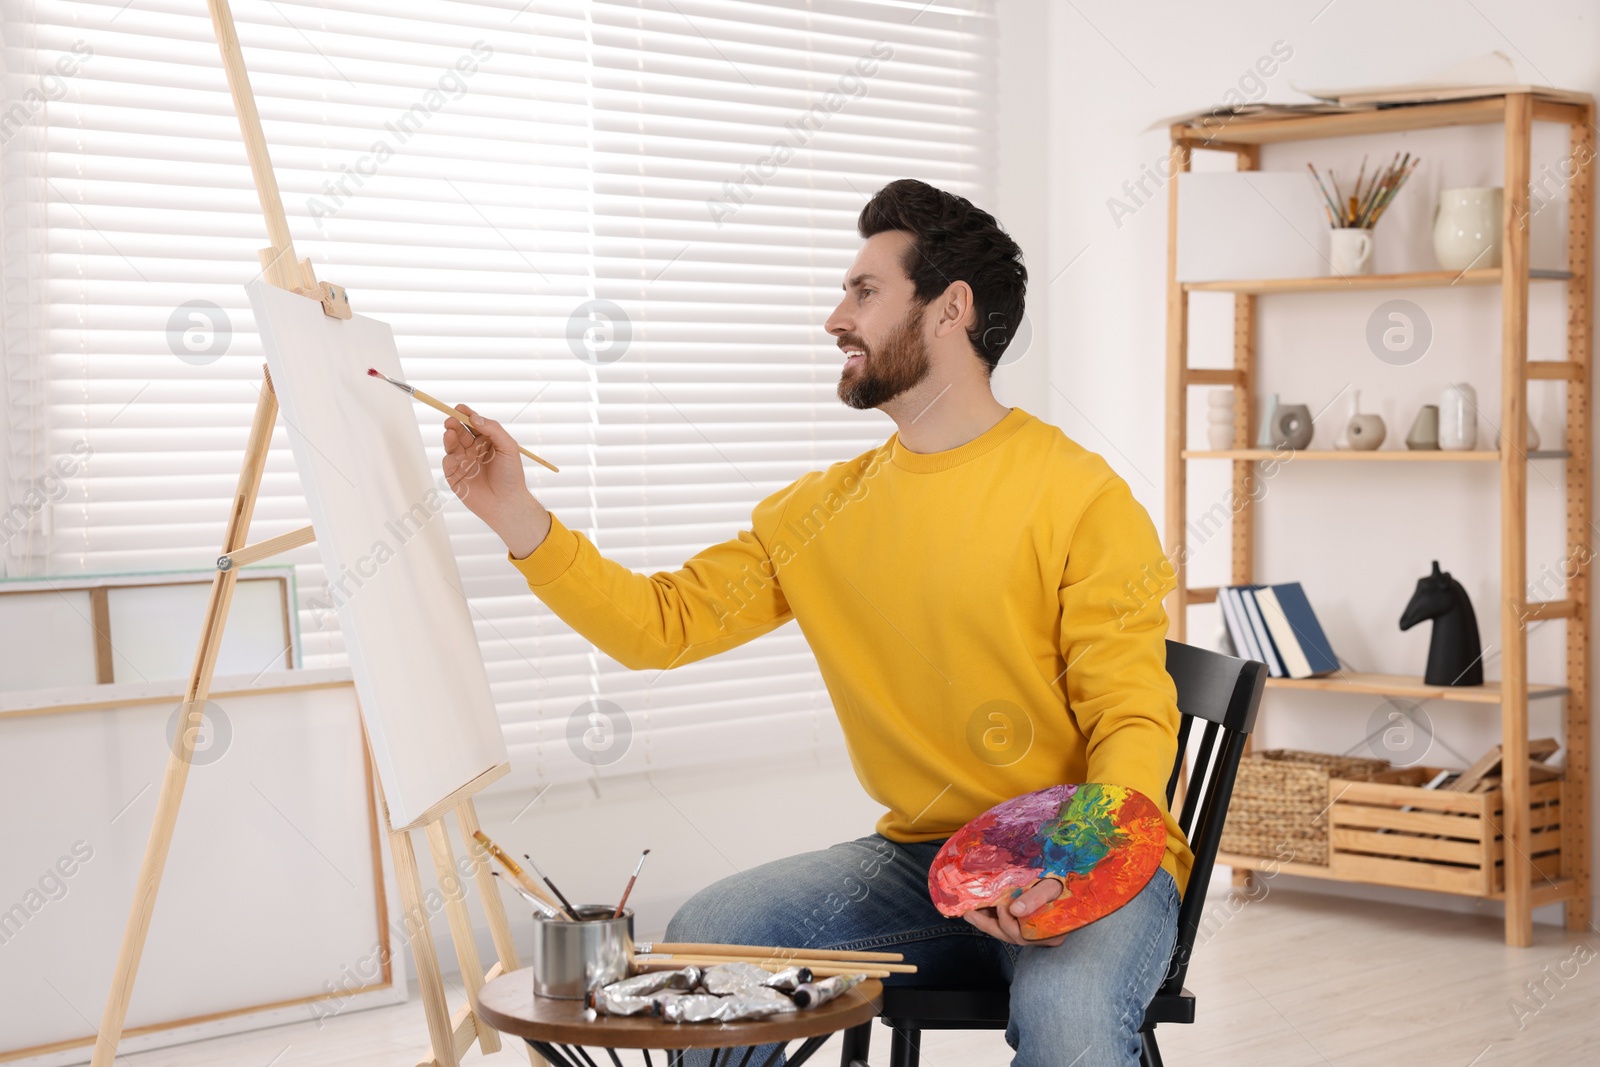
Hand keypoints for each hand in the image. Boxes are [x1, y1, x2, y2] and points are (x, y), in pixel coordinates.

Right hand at [442, 405, 550, 558]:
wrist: (506, 503)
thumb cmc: (511, 476)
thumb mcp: (508, 447)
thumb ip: (493, 429)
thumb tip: (474, 417)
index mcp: (487, 441)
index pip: (473, 423)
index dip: (466, 414)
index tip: (459, 408)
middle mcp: (474, 450)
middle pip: (460, 431)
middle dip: (454, 423)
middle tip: (451, 419)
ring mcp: (463, 462)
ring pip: (452, 444)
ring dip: (449, 437)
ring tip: (450, 432)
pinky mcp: (455, 475)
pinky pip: (448, 462)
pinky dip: (450, 457)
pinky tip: (456, 458)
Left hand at [961, 878, 1070, 946]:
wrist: (1077, 884)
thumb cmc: (1066, 884)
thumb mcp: (1052, 888)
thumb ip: (1035, 898)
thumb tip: (1015, 910)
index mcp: (1050, 932)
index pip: (1023, 934)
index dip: (1007, 923)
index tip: (1000, 906)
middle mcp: (1041, 938)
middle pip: (1011, 936)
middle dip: (988, 924)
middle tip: (969, 913)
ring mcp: (1035, 934)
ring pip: (1007, 933)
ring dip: (988, 922)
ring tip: (969, 912)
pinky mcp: (1028, 927)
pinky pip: (1007, 927)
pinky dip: (994, 919)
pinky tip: (981, 910)